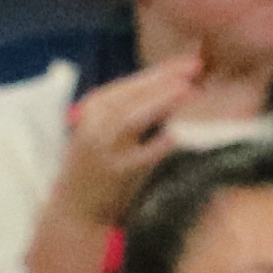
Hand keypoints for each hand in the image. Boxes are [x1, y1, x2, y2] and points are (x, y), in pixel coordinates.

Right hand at [50, 49, 203, 239]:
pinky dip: (163, 142)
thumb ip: (131, 107)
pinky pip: (146, 154)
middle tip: (197, 66)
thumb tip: (175, 83)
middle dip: (167, 78)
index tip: (188, 62)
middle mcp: (96, 124)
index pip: (131, 83)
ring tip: (189, 90)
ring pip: (137, 117)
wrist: (76, 210)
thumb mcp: (104, 129)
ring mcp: (106, 148)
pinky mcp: (119, 173)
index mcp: (94, 108)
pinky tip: (179, 134)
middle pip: (135, 94)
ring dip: (163, 101)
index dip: (162, 71)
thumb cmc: (97, 165)